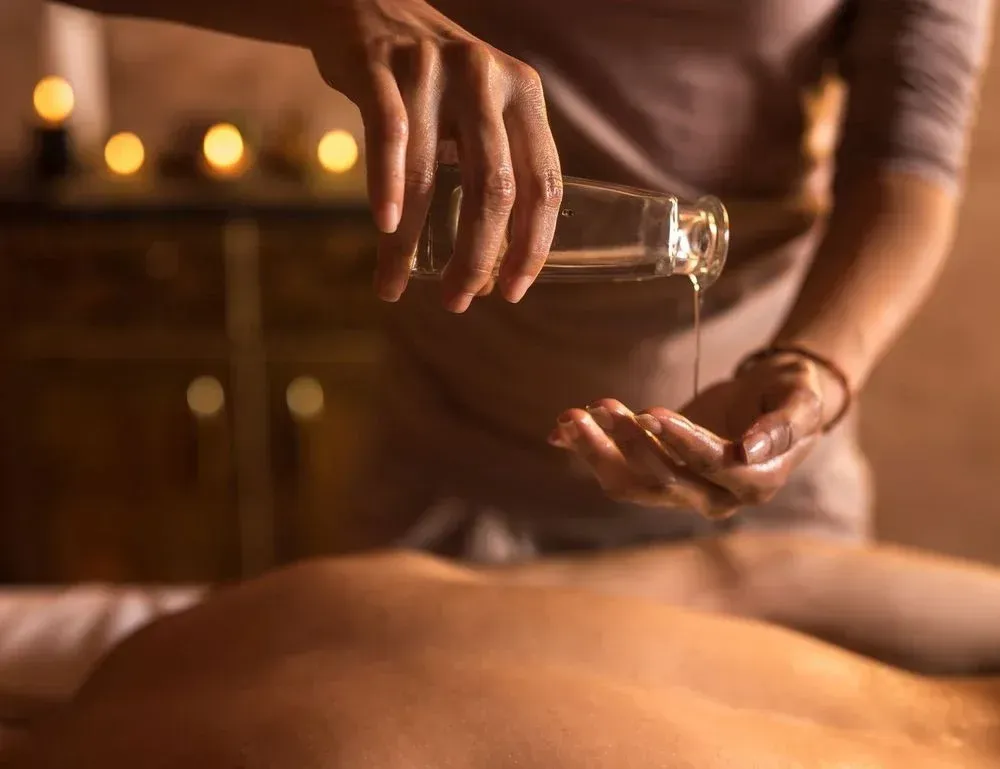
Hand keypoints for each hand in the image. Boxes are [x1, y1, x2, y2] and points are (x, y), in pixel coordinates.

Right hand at [310, 0, 562, 311]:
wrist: (369, 6)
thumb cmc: (433, 81)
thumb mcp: (485, 107)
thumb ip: (501, 163)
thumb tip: (499, 262)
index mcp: (524, 95)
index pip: (544, 184)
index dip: (533, 246)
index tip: (513, 291)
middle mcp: (486, 80)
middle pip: (494, 190)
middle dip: (476, 258)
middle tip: (458, 300)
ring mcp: (433, 70)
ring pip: (432, 175)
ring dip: (411, 242)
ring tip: (394, 285)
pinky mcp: (380, 67)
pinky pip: (387, 136)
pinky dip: (386, 187)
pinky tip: (386, 229)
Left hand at [549, 353, 840, 517]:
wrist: (775, 400)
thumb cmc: (792, 394)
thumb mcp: (801, 400)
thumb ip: (784, 424)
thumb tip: (751, 450)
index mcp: (754, 482)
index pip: (712, 466)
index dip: (682, 442)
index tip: (652, 413)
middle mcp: (716, 497)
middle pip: (662, 481)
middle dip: (627, 443)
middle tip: (601, 407)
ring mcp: (683, 492)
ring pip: (631, 484)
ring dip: (598, 451)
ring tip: (572, 415)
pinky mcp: (658, 479)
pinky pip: (618, 474)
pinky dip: (590, 451)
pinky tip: (562, 429)